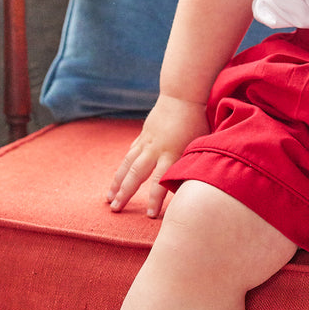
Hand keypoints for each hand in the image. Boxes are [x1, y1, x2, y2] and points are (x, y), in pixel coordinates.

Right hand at [107, 94, 209, 217]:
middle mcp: (155, 149)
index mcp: (171, 152)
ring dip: (117, 182)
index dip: (154, 199)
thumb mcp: (199, 144)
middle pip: (136, 175)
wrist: (181, 94)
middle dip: (125, 193)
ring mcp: (146, 142)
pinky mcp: (143, 136)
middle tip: (115, 210)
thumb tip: (190, 185)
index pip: (160, 181)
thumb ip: (191, 164)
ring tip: (109, 198)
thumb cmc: (197, 120)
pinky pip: (130, 154)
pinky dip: (123, 167)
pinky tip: (118, 177)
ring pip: (127, 165)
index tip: (149, 215)